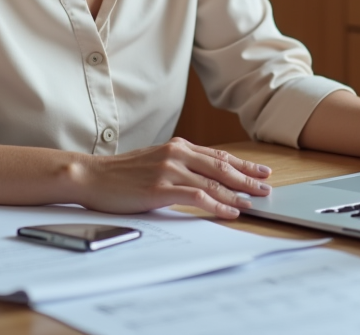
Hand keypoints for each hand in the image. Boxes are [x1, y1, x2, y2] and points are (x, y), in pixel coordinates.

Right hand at [72, 138, 272, 218]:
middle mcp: (177, 154)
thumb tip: (204, 178)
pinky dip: (217, 205)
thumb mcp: (155, 161)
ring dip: (238, 194)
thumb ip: (179, 165)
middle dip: (248, 179)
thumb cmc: (122, 173)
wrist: (91, 176)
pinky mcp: (160, 188)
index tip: (261, 172)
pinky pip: (197, 197)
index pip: (219, 156)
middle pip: (222, 167)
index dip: (243, 165)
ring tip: (254, 203)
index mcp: (178, 146)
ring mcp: (169, 170)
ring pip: (213, 182)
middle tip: (267, 188)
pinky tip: (230, 212)